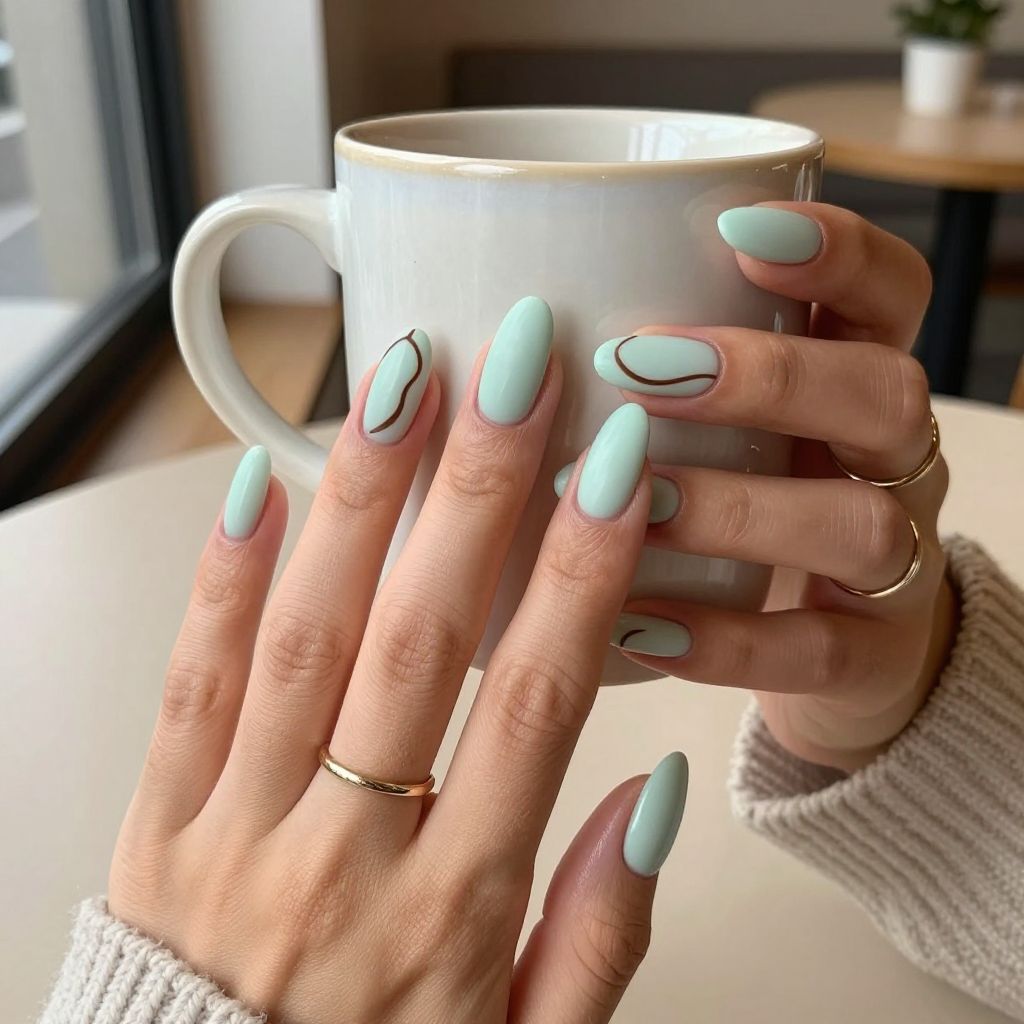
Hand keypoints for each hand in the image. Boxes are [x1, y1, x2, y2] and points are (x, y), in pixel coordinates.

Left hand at [109, 306, 687, 1023]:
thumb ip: (598, 928)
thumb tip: (650, 788)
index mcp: (454, 909)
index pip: (536, 701)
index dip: (584, 571)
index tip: (614, 465)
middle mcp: (346, 852)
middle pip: (422, 639)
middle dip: (477, 489)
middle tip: (513, 368)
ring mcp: (237, 829)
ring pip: (306, 634)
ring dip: (358, 495)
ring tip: (401, 382)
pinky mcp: (159, 824)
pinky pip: (190, 682)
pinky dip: (225, 574)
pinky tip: (261, 479)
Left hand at [587, 203, 952, 771]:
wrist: (819, 649)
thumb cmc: (735, 508)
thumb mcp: (707, 429)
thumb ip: (638, 375)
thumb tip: (476, 335)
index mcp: (850, 381)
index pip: (889, 291)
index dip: (834, 252)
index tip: (733, 226)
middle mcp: (886, 461)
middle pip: (882, 393)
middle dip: (767, 375)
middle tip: (637, 364)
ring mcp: (892, 565)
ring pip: (861, 524)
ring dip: (737, 508)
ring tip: (633, 499)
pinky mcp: (869, 658)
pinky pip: (816, 650)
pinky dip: (724, 640)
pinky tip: (633, 626)